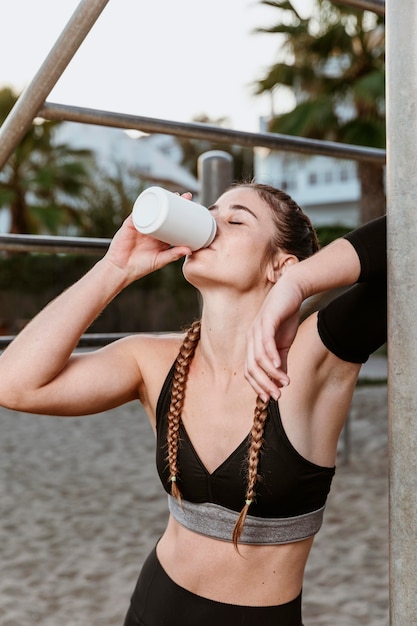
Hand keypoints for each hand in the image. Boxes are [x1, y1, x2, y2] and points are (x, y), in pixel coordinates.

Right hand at [104, 194, 192, 283]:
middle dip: (175, 202)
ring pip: (154, 209)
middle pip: (165, 212)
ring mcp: (142, 224)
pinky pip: (139, 210)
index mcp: (160, 237)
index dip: (182, 215)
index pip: (173, 222)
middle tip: (186, 197)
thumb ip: (173, 255)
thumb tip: (189, 250)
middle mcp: (152, 229)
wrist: (121, 268)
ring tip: (174, 194)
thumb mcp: (160, 260)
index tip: (193, 208)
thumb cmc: (140, 267)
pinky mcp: (131, 223)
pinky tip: (153, 196)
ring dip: (163, 199)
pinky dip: (145, 203)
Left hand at [245, 277, 303, 400]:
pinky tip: (279, 365)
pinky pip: (266, 341)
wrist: (292, 291)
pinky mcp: (266, 320)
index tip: (270, 398)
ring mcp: (257, 329)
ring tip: (285, 383)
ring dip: (271, 373)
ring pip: (258, 357)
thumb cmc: (286, 317)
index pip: (250, 371)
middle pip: (251, 367)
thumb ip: (281, 362)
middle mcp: (251, 338)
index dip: (258, 386)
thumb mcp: (284, 344)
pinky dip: (271, 355)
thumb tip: (281, 382)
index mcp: (253, 345)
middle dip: (263, 384)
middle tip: (277, 396)